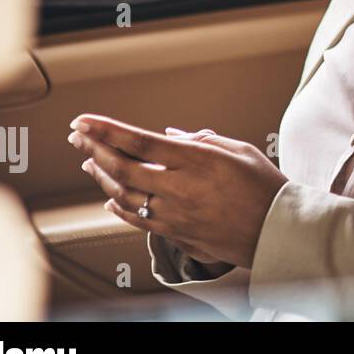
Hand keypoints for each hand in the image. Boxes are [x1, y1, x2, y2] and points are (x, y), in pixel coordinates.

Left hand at [68, 114, 287, 268]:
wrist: (277, 231)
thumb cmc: (265, 188)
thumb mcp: (240, 151)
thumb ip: (202, 140)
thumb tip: (171, 135)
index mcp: (197, 161)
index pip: (140, 142)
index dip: (106, 131)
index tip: (83, 121)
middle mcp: (180, 188)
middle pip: (123, 168)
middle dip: (94, 148)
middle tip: (77, 135)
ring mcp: (175, 214)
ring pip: (124, 195)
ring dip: (102, 176)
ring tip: (89, 161)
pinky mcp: (177, 233)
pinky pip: (137, 220)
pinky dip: (118, 207)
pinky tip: (108, 198)